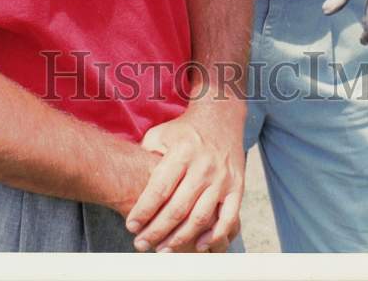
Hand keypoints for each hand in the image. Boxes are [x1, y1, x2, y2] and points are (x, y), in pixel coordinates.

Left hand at [125, 101, 244, 252]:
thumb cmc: (184, 130)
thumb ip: (146, 156)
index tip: (131, 226)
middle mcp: (203, 166)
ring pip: (200, 217)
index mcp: (182, 152)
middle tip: (141, 243)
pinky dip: (215, 235)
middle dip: (156, 230)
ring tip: (163, 249)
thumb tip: (130, 182)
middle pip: (177, 208)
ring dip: (180, 238)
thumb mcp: (161, 134)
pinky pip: (228, 218)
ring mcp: (221, 178)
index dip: (144, 211)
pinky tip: (200, 245)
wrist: (221, 117)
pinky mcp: (237, 187)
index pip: (160, 188)